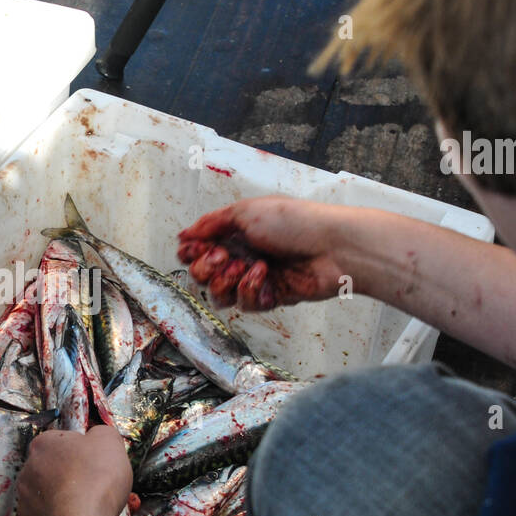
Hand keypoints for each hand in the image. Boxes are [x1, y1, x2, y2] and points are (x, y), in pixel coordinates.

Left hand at [16, 426, 134, 515]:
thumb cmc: (94, 479)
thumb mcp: (109, 440)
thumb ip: (102, 433)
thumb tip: (98, 437)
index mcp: (43, 445)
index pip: (62, 443)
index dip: (85, 453)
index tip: (99, 463)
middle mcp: (28, 473)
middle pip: (60, 474)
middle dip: (83, 482)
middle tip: (106, 490)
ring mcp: (27, 504)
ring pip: (59, 502)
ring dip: (81, 506)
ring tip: (108, 513)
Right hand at [177, 196, 348, 310]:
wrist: (332, 247)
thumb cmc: (295, 222)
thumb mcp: (246, 211)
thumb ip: (210, 224)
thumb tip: (184, 234)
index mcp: (234, 233)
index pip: (196, 251)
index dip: (192, 253)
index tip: (198, 248)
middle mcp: (240, 256)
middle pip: (201, 276)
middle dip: (206, 268)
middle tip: (223, 257)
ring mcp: (254, 279)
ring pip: (219, 295)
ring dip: (228, 281)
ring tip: (248, 267)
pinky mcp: (269, 298)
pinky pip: (245, 304)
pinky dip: (251, 290)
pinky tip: (266, 277)